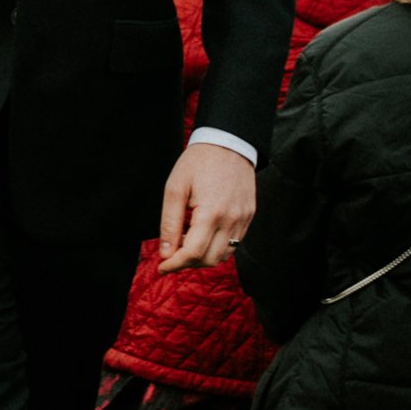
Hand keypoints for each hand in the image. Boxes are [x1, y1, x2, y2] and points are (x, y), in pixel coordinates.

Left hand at [158, 142, 256, 269]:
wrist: (228, 143)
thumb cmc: (199, 162)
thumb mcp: (175, 189)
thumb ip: (170, 224)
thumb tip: (166, 252)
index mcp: (212, 213)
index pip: (193, 253)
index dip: (175, 264)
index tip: (162, 266)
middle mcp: (231, 220)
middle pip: (209, 259)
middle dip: (187, 263)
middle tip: (172, 253)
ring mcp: (243, 219)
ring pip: (223, 255)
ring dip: (203, 257)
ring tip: (187, 241)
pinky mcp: (248, 216)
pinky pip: (234, 244)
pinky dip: (217, 247)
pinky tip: (203, 234)